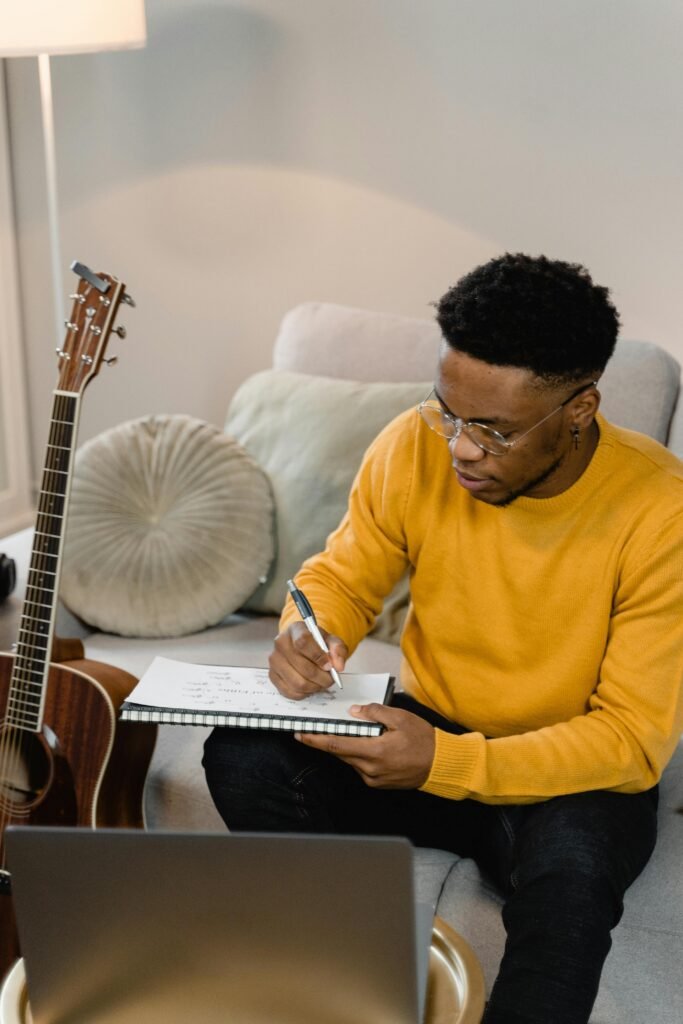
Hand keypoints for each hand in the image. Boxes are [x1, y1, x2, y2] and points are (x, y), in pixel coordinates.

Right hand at [269, 621, 348, 698]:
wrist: (303, 646)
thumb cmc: (317, 643)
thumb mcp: (331, 641)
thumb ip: (338, 650)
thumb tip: (338, 666)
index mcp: (295, 630)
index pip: (303, 642)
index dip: (318, 657)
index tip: (329, 666)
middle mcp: (280, 643)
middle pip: (302, 666)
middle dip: (321, 677)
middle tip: (330, 679)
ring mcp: (275, 661)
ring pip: (297, 683)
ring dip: (315, 687)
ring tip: (321, 682)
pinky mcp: (273, 676)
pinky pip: (291, 692)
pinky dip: (305, 693)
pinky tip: (310, 686)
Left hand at [295, 704, 434, 788]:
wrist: (441, 764)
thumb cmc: (423, 740)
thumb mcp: (401, 718)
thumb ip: (375, 713)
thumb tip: (354, 712)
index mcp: (374, 752)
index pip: (336, 745)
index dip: (315, 740)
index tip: (300, 735)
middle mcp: (370, 769)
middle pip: (341, 753)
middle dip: (329, 741)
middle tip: (318, 728)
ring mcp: (374, 778)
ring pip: (351, 760)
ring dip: (348, 747)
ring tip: (354, 733)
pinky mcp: (378, 783)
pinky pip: (361, 767)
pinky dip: (360, 754)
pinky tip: (369, 745)